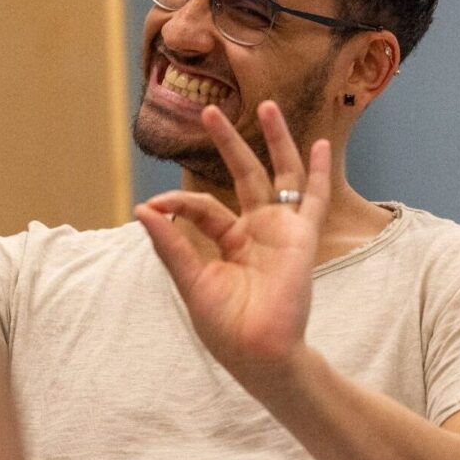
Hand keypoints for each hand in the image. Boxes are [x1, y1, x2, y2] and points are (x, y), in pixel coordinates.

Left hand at [134, 101, 329, 386]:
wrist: (259, 355)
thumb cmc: (226, 328)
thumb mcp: (191, 281)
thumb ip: (170, 245)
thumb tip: (142, 209)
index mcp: (229, 242)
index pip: (202, 207)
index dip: (177, 202)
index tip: (154, 207)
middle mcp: (257, 230)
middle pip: (244, 174)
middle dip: (228, 142)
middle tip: (209, 111)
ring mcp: (281, 230)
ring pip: (280, 174)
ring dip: (275, 140)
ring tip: (266, 105)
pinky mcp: (301, 237)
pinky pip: (312, 198)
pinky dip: (318, 171)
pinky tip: (318, 144)